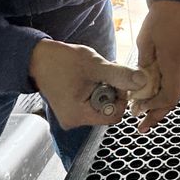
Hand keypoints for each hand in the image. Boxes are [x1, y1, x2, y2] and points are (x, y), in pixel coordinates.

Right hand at [28, 39, 157, 128]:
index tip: (116, 79)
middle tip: (106, 72)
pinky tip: (89, 78)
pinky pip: (91, 103)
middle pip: (108, 111)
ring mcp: (71, 117)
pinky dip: (95, 90)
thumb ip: (119, 75)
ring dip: (104, 89)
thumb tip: (142, 81)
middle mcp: (74, 121)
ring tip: (95, 73)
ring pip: (101, 106)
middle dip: (112, 91)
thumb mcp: (95, 65)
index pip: (114, 115)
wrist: (37, 57)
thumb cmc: (62, 61)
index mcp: (79, 115)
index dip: (121, 96)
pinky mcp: (70, 110)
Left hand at [132, 1, 179, 131]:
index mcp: (173, 59)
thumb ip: (144, 66)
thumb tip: (139, 86)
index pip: (169, 96)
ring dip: (169, 96)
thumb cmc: (160, 17)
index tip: (141, 114)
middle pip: (177, 95)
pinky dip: (177, 82)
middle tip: (145, 119)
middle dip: (160, 109)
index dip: (155, 109)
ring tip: (151, 103)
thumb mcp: (144, 41)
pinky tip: (165, 83)